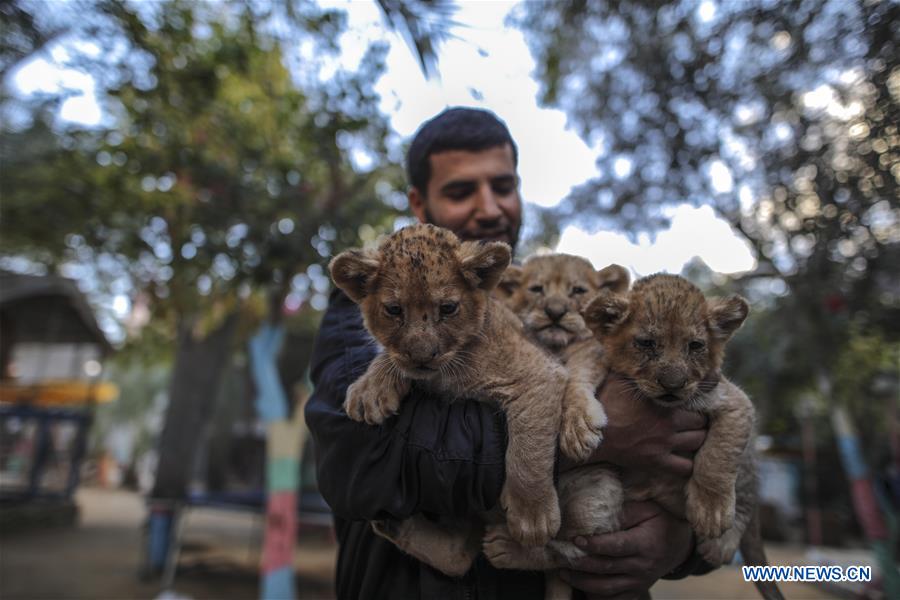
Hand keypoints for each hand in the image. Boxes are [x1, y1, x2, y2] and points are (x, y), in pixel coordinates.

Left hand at [559, 501, 693, 599]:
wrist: (681, 545)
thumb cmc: (662, 520)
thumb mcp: (648, 509)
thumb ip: (625, 511)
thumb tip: (598, 514)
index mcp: (645, 544)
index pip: (616, 546)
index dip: (595, 545)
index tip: (575, 540)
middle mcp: (642, 566)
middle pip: (606, 569)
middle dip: (580, 564)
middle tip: (561, 557)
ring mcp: (640, 581)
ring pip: (607, 588)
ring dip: (583, 583)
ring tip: (564, 574)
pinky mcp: (637, 590)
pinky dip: (596, 597)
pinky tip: (581, 589)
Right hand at [578, 374, 707, 476]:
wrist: (593, 434)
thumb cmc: (604, 404)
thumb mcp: (619, 379)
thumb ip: (636, 370)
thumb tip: (642, 355)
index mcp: (662, 402)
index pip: (695, 397)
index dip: (699, 397)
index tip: (698, 397)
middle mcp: (669, 423)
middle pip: (702, 422)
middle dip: (701, 419)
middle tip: (695, 418)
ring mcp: (664, 444)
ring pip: (698, 442)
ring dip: (698, 439)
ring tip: (692, 436)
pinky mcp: (657, 462)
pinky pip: (684, 468)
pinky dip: (688, 464)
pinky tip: (683, 458)